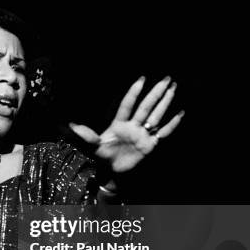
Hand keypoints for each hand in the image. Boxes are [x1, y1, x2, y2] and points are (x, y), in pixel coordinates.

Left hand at [69, 76, 183, 172]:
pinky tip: (180, 113)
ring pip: (156, 115)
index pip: (128, 105)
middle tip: (166, 78)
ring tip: (173, 88)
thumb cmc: (101, 156)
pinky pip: (163, 133)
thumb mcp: (92, 146)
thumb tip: (69, 126)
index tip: (141, 79)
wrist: (110, 171)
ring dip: (165, 102)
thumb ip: (85, 136)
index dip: (133, 93)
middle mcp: (133, 126)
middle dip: (156, 93)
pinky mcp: (150, 145)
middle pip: (146, 106)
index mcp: (119, 124)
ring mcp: (142, 134)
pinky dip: (172, 124)